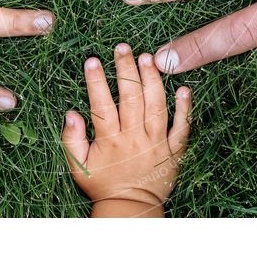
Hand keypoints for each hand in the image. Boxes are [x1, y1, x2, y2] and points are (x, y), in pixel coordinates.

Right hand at [61, 44, 190, 216]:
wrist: (130, 208)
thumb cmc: (102, 184)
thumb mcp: (78, 166)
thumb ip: (71, 139)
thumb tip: (71, 113)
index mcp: (110, 140)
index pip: (102, 105)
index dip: (96, 82)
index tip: (92, 60)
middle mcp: (134, 138)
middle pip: (131, 99)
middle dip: (126, 70)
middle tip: (123, 47)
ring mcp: (157, 143)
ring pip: (156, 107)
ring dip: (153, 80)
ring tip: (149, 57)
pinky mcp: (174, 150)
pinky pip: (182, 127)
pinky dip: (185, 108)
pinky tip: (184, 88)